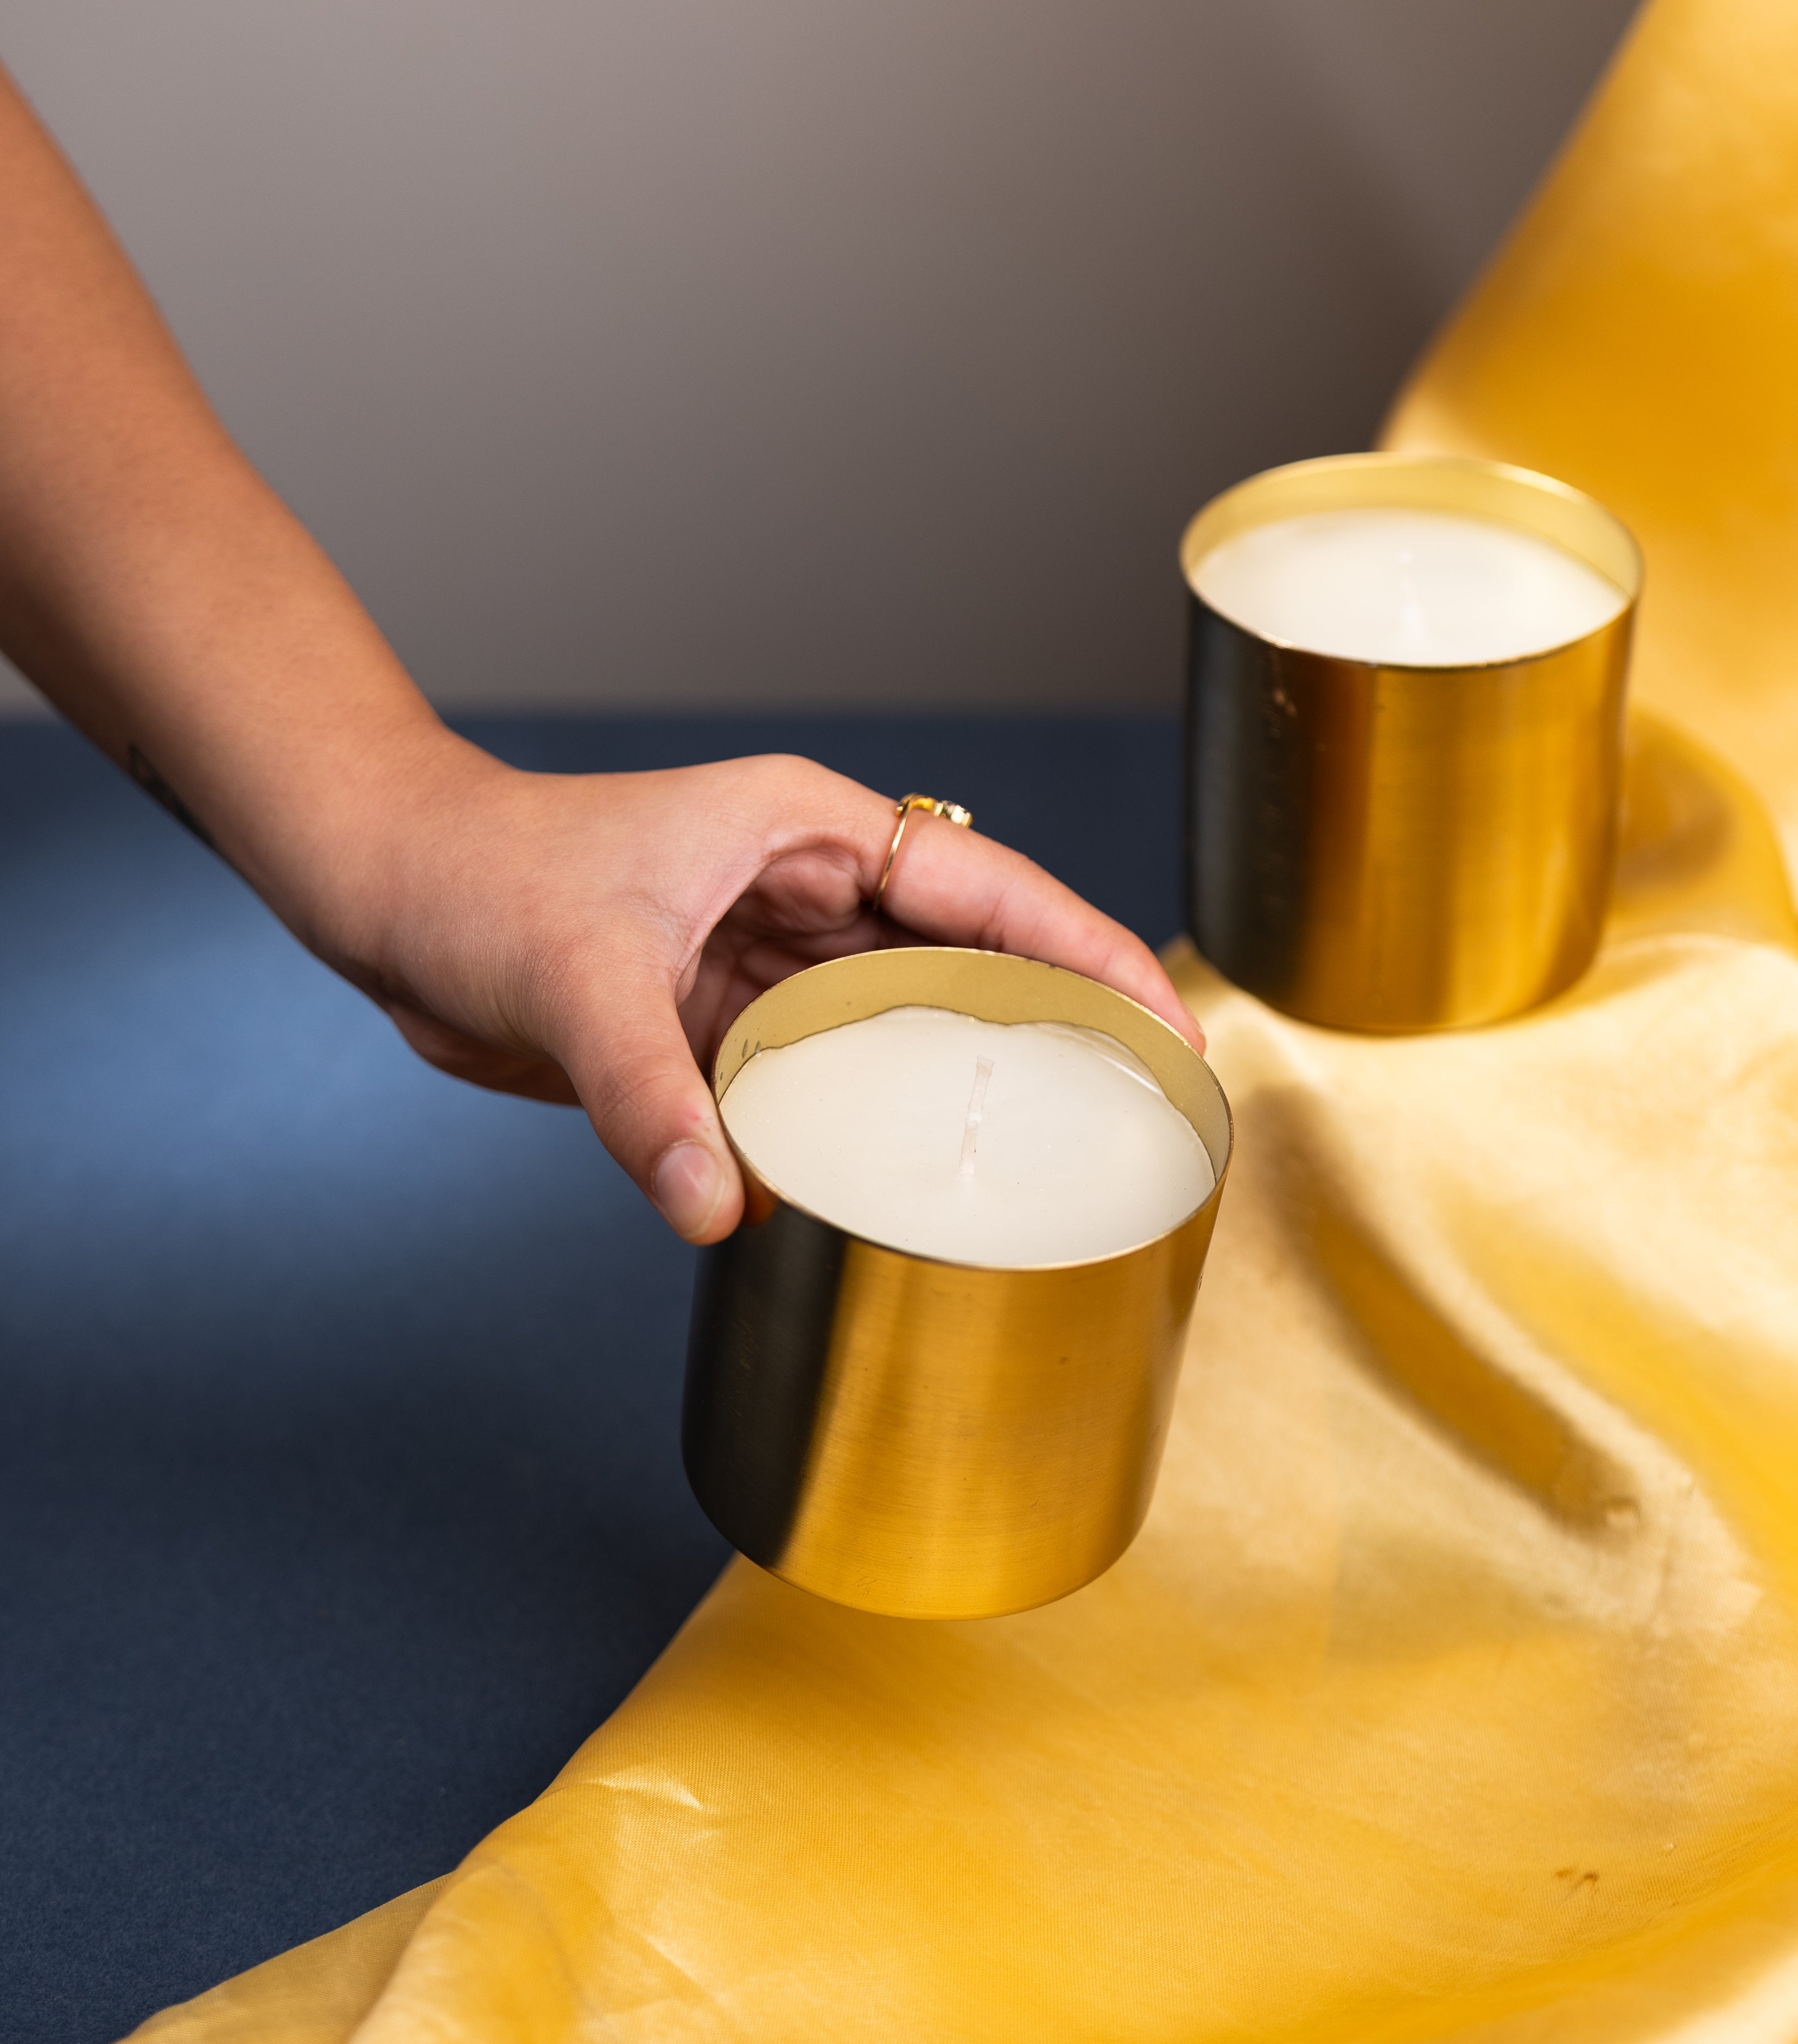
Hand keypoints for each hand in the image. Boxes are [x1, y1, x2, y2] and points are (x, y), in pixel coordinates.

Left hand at [318, 733, 1201, 1243]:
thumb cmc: (475, 876)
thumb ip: (649, 1096)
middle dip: (1055, 1029)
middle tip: (1141, 1113)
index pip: (992, 891)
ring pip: (902, 1029)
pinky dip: (859, 1131)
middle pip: (971, 963)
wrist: (383, 889)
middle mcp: (807, 893)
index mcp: (809, 832)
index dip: (1091, 955)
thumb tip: (720, 1212)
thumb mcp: (573, 973)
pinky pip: (821, 1082)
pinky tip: (900, 1184)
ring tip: (1049, 1161)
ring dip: (960, 1089)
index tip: (1168, 1027)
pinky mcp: (723, 1025)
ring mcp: (769, 963)